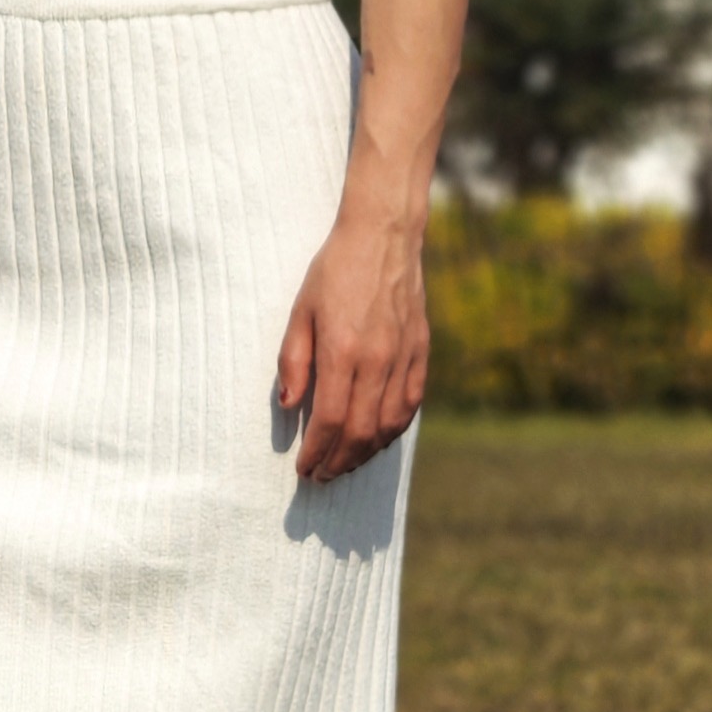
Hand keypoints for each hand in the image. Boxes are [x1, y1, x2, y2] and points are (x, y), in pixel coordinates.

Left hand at [277, 206, 428, 481]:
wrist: (384, 235)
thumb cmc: (335, 270)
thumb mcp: (301, 310)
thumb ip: (294, 360)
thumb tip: (289, 406)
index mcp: (343, 350)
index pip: (330, 421)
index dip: (316, 453)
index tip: (303, 469)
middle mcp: (378, 360)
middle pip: (360, 433)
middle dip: (338, 462)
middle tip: (321, 476)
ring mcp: (404, 357)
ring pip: (388, 426)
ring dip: (366, 454)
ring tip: (345, 464)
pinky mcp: (421, 352)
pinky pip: (411, 405)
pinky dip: (394, 430)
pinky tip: (378, 439)